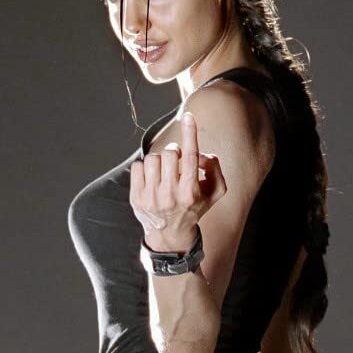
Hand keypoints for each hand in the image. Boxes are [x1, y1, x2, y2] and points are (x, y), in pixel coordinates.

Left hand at [130, 110, 227, 250]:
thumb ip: (216, 170)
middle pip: (170, 154)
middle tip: (177, 164)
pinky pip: (138, 165)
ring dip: (160, 161)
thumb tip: (204, 154)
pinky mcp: (136, 197)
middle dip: (175, 154)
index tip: (188, 117)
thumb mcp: (214, 194)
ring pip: (153, 158)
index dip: (190, 134)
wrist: (170, 235)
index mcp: (190, 193)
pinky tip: (152, 179)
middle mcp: (169, 195)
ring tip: (164, 174)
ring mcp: (150, 197)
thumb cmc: (193, 209)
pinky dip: (145, 168)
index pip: (191, 157)